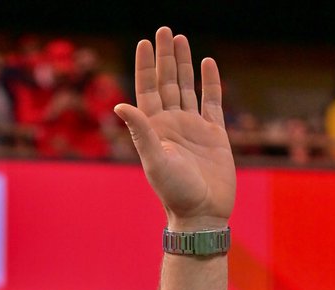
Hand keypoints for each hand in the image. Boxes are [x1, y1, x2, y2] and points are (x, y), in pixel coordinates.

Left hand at [115, 28, 235, 228]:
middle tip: (164, 31)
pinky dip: (209, 82)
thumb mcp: (155, 160)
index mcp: (154, 129)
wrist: (203, 214)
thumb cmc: (176, 192)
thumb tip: (120, 104)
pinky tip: (207, 63)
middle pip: (166, 83)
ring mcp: (193, 128)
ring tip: (180, 39)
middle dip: (164, 57)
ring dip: (183, 64)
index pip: (147, 90)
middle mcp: (172, 125)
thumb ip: (140, 131)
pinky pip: (211, 101)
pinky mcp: (214, 134)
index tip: (144, 42)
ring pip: (186, 87)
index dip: (145, 66)